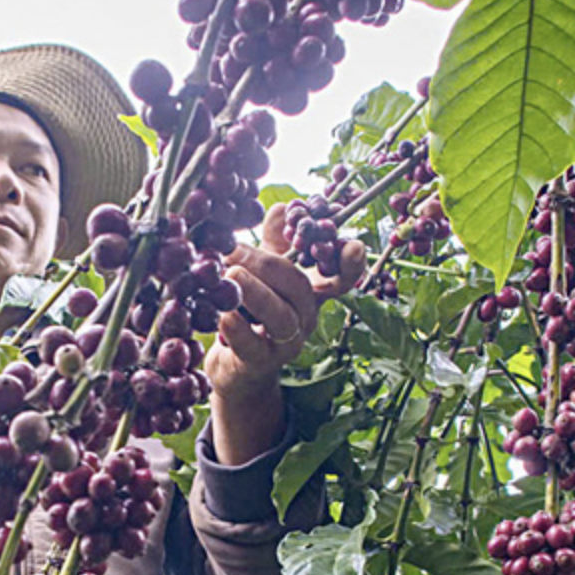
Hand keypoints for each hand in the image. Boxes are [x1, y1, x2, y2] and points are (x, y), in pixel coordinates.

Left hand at [204, 202, 363, 466]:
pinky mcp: (259, 364)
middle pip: (300, 289)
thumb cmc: (252, 313)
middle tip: (235, 250)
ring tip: (229, 275)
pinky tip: (222, 311)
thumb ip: (274, 243)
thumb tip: (282, 207)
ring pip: (281, 317)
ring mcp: (285, 345)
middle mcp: (304, 319)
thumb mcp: (264, 277)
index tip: (352, 244)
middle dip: (268, 265)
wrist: (236, 367)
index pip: (341, 279)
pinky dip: (237, 327)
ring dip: (255, 293)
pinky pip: (252, 345)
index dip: (350, 264)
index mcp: (310, 295)